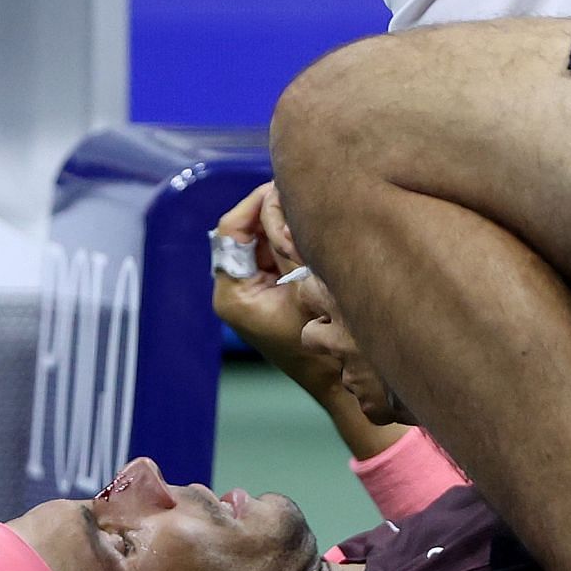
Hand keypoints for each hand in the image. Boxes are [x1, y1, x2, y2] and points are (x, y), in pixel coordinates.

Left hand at [211, 183, 339, 401]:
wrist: (340, 383)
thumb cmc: (324, 345)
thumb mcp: (307, 286)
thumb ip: (288, 243)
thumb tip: (281, 199)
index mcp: (233, 294)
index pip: (230, 232)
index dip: (254, 203)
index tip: (282, 187)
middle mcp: (235, 292)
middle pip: (244, 233)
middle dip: (271, 211)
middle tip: (302, 194)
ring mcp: (253, 293)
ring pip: (261, 241)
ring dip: (284, 225)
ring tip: (312, 210)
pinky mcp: (270, 293)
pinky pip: (275, 256)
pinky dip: (292, 241)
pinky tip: (315, 232)